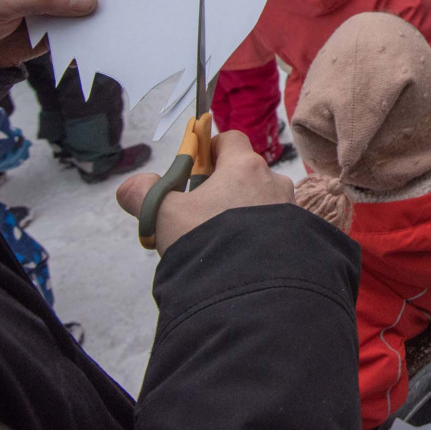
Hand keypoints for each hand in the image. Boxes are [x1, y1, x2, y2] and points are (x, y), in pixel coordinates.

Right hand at [116, 131, 294, 254]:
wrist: (252, 290)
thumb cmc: (208, 242)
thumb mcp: (163, 216)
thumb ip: (143, 194)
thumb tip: (131, 186)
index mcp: (244, 165)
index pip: (231, 139)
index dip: (210, 150)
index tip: (195, 171)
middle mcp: (273, 181)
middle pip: (244, 172)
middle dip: (222, 188)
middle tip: (199, 215)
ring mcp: (289, 209)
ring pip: (260, 201)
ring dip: (241, 213)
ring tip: (219, 241)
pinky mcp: (298, 235)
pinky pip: (275, 226)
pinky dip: (259, 234)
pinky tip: (240, 256)